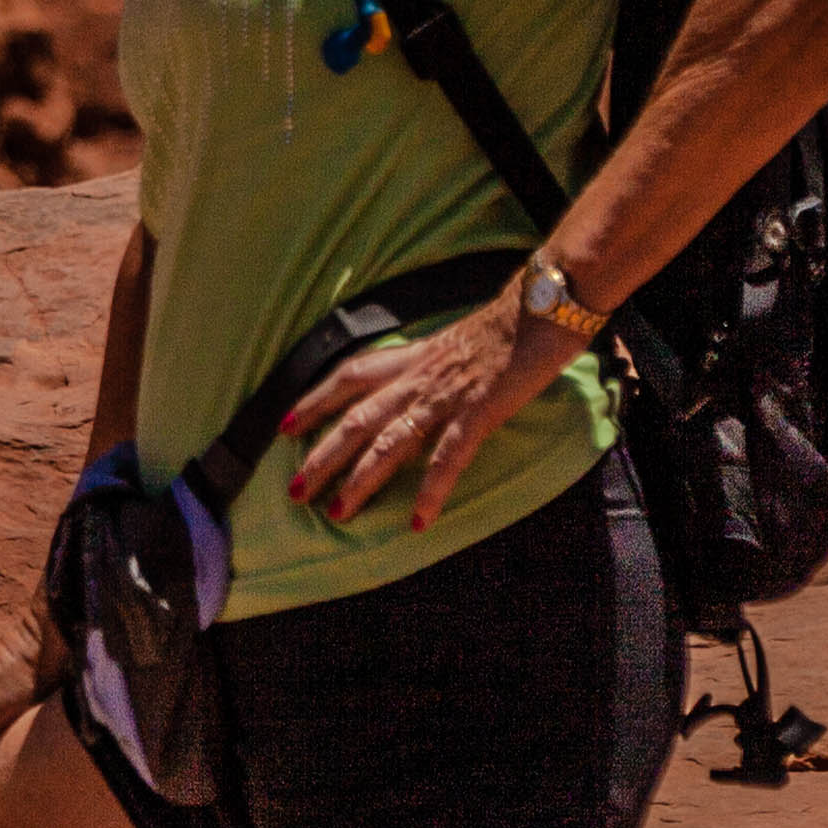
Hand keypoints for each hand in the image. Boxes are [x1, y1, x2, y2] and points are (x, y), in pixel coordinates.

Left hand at [282, 305, 582, 530]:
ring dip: (360, 480)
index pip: (348, 377)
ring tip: (337, 512)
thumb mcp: (453, 344)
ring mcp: (445, 396)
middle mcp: (418, 378)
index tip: (284, 426)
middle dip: (322, 457)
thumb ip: (428, 366)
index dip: (313, 401)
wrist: (543, 306)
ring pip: (389, 441)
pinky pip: (447, 456)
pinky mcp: (477, 411)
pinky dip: (430, 490)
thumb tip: (413, 386)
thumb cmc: (506, 327)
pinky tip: (418, 521)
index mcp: (411, 358)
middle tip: (295, 490)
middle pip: (356, 419)